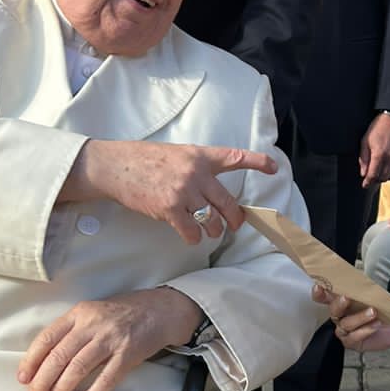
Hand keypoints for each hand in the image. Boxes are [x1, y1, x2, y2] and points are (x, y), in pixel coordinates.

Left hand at [19, 286, 199, 390]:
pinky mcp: (129, 352)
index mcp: (78, 314)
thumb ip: (72, 333)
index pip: (47, 338)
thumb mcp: (92, 314)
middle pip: (59, 356)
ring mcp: (111, 338)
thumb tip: (47, 364)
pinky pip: (106, 377)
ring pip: (78, 367)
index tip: (23, 379)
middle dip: (43, 382)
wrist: (159, 310)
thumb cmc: (122, 315)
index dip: (32, 360)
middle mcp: (92, 324)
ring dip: (61, 390)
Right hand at [61, 139, 276, 243]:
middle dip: (236, 218)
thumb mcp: (177, 154)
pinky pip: (191, 231)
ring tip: (211, 232)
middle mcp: (196, 173)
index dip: (257, 162)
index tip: (273, 167)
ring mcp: (184, 192)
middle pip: (228, 202)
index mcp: (200, 156)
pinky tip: (190, 235)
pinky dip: (192, 237)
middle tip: (236, 224)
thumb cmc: (145, 160)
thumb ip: (198, 168)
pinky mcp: (170, 209)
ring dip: (214, 230)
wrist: (116, 166)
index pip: (235, 157)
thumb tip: (212, 190)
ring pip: (212, 221)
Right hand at [311, 283, 389, 358]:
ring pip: (345, 325)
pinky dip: (365, 330)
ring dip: (359, 317)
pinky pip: (353, 337)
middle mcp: (340, 317)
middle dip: (339, 304)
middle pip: (333, 311)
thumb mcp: (372, 295)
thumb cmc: (382, 309)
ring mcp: (344, 331)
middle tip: (347, 298)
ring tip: (373, 312)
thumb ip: (359, 288)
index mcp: (341, 303)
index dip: (319, 293)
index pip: (324, 297)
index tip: (319, 287)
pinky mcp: (351, 342)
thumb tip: (352, 278)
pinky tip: (375, 325)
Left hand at [359, 114, 389, 188]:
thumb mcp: (365, 141)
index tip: (365, 185)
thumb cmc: (378, 128)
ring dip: (384, 177)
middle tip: (370, 177)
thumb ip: (364, 159)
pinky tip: (387, 168)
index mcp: (378, 154)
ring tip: (379, 173)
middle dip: (375, 180)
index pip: (372, 175)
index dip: (367, 182)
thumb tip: (363, 172)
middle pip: (382, 178)